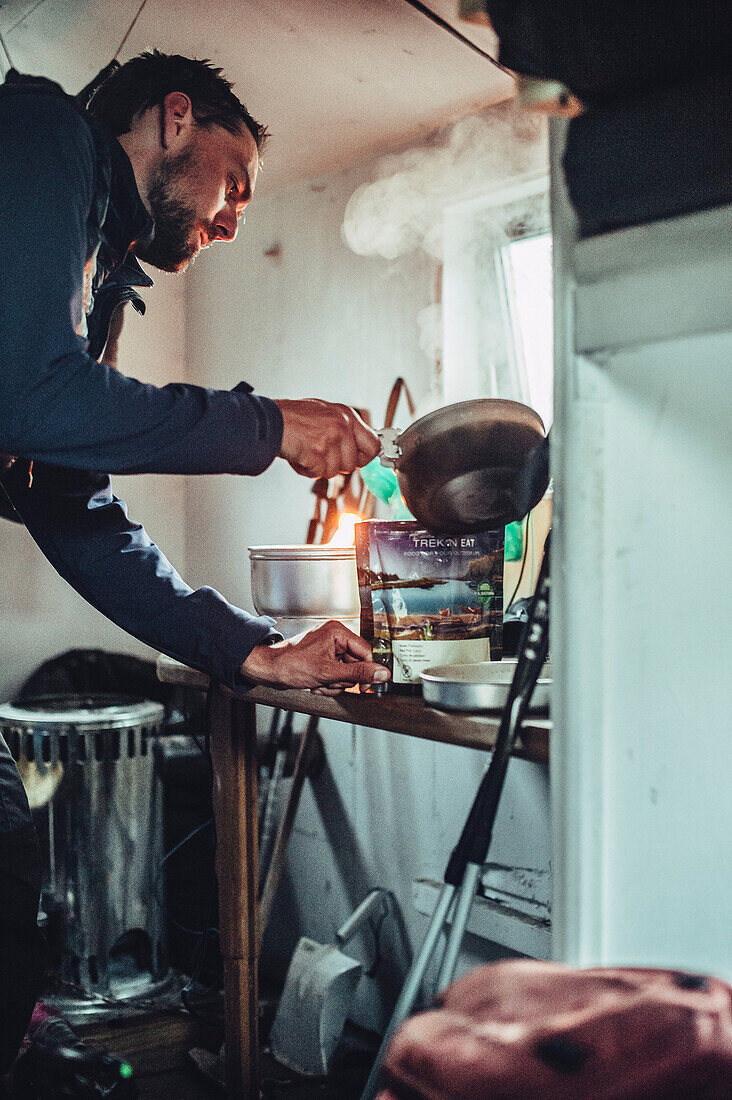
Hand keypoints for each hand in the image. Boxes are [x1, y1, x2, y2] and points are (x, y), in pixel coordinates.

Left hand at [240, 621, 390, 695]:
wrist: (268, 671)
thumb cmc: (290, 665)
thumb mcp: (328, 672)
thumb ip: (358, 673)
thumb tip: (382, 673)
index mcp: (338, 632)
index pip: (365, 651)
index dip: (366, 671)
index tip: (364, 686)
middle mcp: (334, 637)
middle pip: (356, 665)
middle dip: (342, 679)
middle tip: (328, 682)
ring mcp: (328, 650)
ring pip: (346, 674)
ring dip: (334, 684)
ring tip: (319, 683)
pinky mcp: (323, 660)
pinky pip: (336, 676)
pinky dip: (328, 684)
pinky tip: (316, 684)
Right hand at [274, 398, 379, 478]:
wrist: (270, 421)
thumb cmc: (293, 417)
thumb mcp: (325, 413)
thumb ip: (344, 428)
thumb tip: (358, 445)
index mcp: (347, 415)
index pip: (373, 445)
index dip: (365, 457)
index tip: (359, 460)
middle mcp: (342, 426)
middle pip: (353, 464)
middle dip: (337, 464)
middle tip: (321, 454)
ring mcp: (331, 439)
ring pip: (335, 471)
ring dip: (319, 467)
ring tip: (307, 451)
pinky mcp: (318, 453)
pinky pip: (318, 473)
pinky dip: (307, 470)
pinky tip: (300, 456)